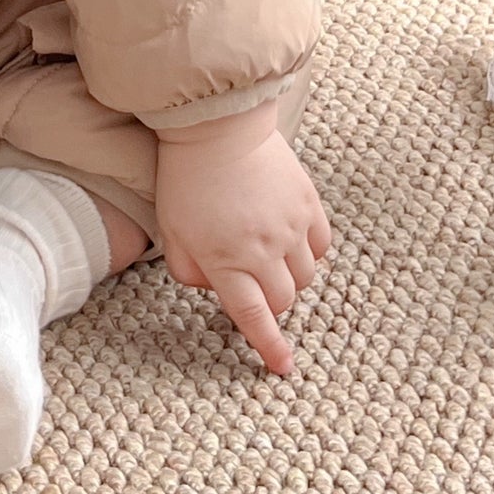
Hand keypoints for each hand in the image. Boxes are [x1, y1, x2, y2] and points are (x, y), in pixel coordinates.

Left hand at [154, 115, 330, 376]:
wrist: (217, 126)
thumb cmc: (186, 178)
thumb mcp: (172, 230)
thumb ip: (190, 270)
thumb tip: (213, 289)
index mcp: (226, 260)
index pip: (253, 317)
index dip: (269, 346)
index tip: (283, 367)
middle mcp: (264, 250)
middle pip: (283, 300)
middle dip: (271, 303)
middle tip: (254, 285)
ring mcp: (291, 227)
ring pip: (306, 277)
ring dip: (289, 278)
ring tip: (269, 257)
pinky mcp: (308, 204)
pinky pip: (321, 246)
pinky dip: (309, 252)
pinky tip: (291, 240)